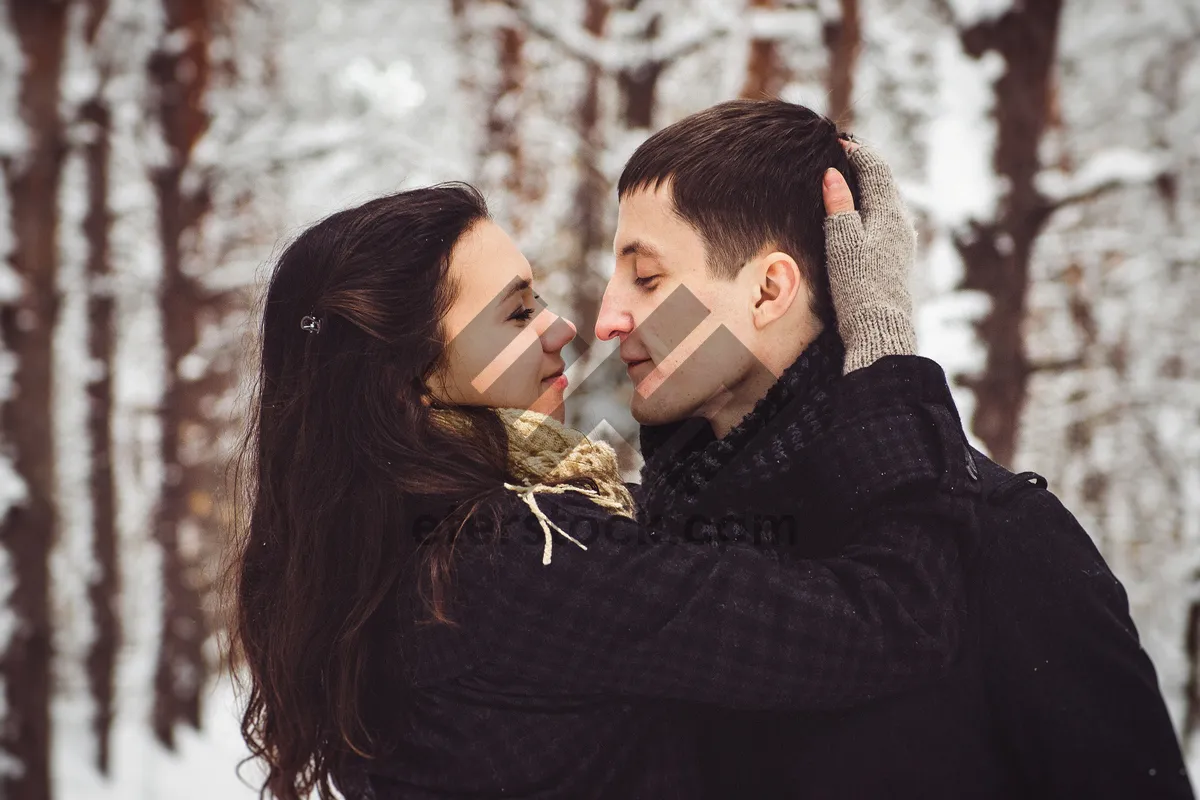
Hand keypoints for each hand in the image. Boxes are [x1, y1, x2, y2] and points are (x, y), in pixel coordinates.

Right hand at [822, 139, 917, 373]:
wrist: (880, 328)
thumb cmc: (858, 286)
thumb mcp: (842, 242)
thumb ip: (838, 205)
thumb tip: (834, 174)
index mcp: (888, 213)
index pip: (876, 169)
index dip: (857, 152)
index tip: (837, 141)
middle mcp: (901, 223)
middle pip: (885, 183)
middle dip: (865, 166)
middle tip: (842, 155)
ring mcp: (902, 241)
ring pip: (887, 202)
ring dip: (869, 188)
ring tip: (847, 182)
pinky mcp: (898, 258)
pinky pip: (886, 220)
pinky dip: (871, 208)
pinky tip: (860, 217)